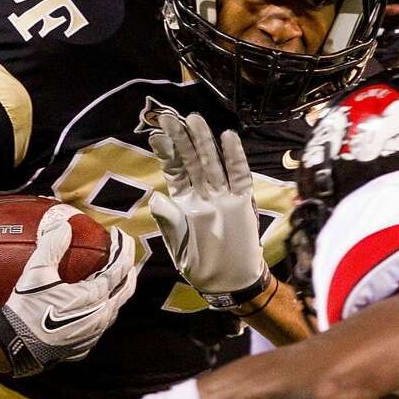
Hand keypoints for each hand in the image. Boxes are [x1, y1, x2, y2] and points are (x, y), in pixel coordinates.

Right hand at [0, 205, 137, 376]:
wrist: (16, 347)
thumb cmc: (27, 310)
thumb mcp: (36, 273)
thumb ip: (52, 246)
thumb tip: (64, 226)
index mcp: (94, 297)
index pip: (120, 268)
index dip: (123, 248)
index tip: (119, 234)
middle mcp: (100, 316)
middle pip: (126, 289)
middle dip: (128, 268)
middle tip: (123, 252)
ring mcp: (94, 333)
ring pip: (115, 307)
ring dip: (117, 289)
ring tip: (113, 274)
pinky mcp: (85, 345)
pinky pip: (102, 322)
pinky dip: (104, 307)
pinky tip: (94, 301)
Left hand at [148, 111, 268, 307]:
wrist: (228, 282)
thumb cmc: (200, 265)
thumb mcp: (178, 245)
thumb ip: (169, 222)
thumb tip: (158, 199)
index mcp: (184, 202)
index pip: (175, 171)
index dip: (167, 153)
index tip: (156, 134)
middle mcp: (203, 194)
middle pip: (192, 161)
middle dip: (182, 139)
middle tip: (170, 116)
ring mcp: (223, 196)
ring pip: (212, 163)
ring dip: (204, 142)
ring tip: (195, 120)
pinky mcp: (242, 202)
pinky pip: (238, 175)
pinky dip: (234, 157)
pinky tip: (228, 138)